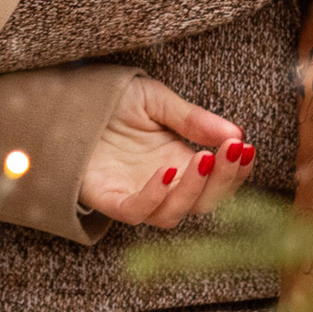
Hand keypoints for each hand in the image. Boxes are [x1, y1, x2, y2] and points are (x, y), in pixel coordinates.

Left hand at [76, 74, 253, 228]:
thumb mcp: (156, 101)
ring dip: (193, 190)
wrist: (65, 97)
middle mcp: (163, 186)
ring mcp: (136, 194)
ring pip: (172, 214)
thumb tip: (237, 134)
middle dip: (224, 181)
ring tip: (202, 158)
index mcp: (180, 163)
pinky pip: (135, 210)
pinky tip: (166, 172)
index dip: (236, 171)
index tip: (247, 148)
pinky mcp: (108, 198)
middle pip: (203, 204)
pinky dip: (153, 197)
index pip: (218, 182)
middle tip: (233, 152)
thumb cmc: (110, 100)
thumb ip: (193, 120)